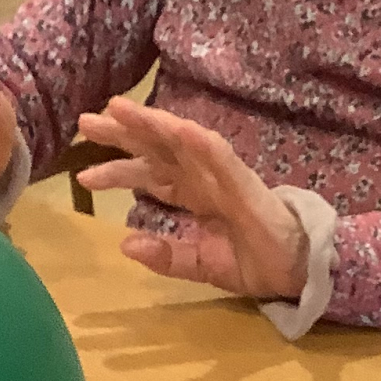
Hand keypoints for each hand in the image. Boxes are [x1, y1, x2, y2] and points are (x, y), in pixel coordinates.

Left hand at [75, 98, 309, 302]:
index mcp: (193, 195)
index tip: (83, 174)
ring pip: (181, 141)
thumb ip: (166, 256)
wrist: (298, 271)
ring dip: (152, 123)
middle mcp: (204, 177)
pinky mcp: (245, 183)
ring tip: (121, 108)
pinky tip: (176, 127)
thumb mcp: (200, 265)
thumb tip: (124, 243)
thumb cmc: (254, 261)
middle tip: (86, 120)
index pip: (149, 174)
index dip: (118, 170)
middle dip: (124, 133)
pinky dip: (198, 142)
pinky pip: (219, 157)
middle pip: (157, 149)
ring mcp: (223, 175)